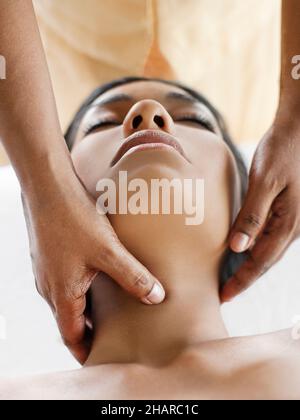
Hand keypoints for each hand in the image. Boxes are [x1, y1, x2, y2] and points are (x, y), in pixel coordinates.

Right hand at [22, 165, 164, 363]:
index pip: (71, 336)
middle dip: (90, 330)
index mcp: (60, 294)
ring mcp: (48, 271)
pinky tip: (100, 276)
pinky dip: (83, 288)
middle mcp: (49, 287)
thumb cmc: (74, 219)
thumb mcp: (108, 251)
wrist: (48, 188)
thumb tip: (156, 297)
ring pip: (69, 299)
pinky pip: (66, 281)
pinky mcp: (50, 256)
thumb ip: (133, 276)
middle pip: (70, 319)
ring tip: (110, 308)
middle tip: (112, 334)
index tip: (101, 358)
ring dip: (87, 308)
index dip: (86, 351)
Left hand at [221, 115, 299, 301]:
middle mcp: (293, 226)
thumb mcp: (265, 182)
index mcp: (288, 223)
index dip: (242, 281)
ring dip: (250, 266)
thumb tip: (238, 249)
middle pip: (265, 261)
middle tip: (224, 294)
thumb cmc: (282, 151)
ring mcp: (292, 218)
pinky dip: (255, 247)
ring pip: (268, 250)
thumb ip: (252, 215)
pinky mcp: (287, 209)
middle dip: (245, 279)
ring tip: (230, 278)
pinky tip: (243, 248)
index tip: (224, 297)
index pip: (261, 262)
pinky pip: (270, 235)